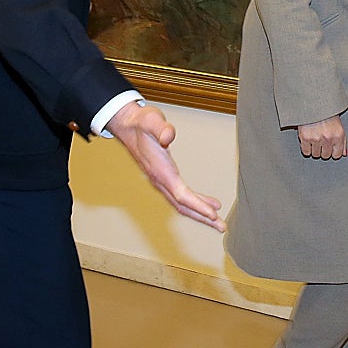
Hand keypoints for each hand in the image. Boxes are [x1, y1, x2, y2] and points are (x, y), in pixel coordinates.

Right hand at [106, 101, 225, 230]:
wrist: (126, 125)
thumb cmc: (141, 123)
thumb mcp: (151, 120)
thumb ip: (161, 128)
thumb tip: (169, 137)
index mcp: (160, 170)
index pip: (181, 194)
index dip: (197, 206)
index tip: (212, 215)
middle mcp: (159, 180)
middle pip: (183, 206)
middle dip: (203, 218)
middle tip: (221, 227)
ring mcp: (160, 181)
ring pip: (182, 204)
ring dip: (200, 213)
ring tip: (217, 221)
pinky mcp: (163, 178)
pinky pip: (181, 196)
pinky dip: (195, 202)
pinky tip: (207, 204)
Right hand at [297, 115, 346, 159]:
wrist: (314, 102)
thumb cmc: (327, 113)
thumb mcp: (339, 125)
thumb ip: (343, 141)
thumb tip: (344, 153)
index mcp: (338, 135)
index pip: (337, 155)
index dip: (332, 152)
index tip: (330, 147)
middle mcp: (328, 138)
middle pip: (326, 156)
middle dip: (323, 150)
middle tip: (321, 140)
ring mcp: (316, 138)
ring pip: (315, 154)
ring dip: (315, 148)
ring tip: (315, 138)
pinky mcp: (305, 137)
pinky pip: (306, 152)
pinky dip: (306, 148)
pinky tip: (308, 140)